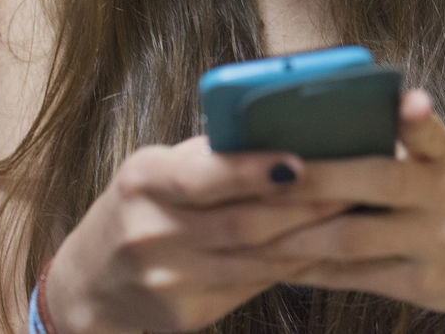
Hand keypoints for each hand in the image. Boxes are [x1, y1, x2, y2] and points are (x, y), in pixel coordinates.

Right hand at [44, 137, 347, 333]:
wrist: (88, 289)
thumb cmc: (138, 211)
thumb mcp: (156, 172)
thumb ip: (210, 157)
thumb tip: (285, 129)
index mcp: (143, 182)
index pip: (203, 175)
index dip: (253, 170)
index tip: (302, 159)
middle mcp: (150, 233)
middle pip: (243, 222)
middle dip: (306, 204)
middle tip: (356, 183)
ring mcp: (167, 280)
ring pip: (256, 259)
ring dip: (310, 236)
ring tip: (352, 213)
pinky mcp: (184, 315)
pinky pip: (252, 287)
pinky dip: (292, 267)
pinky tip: (325, 250)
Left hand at [257, 90, 444, 323]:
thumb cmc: (440, 197)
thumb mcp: (436, 160)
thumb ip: (396, 137)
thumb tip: (317, 113)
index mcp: (444, 154)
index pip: (431, 128)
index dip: (417, 115)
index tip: (406, 101)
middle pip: (379, 180)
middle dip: (316, 178)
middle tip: (263, 175)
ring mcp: (437, 241)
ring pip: (354, 237)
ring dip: (297, 234)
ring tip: (252, 228)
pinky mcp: (422, 283)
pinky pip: (354, 277)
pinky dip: (311, 269)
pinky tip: (276, 262)